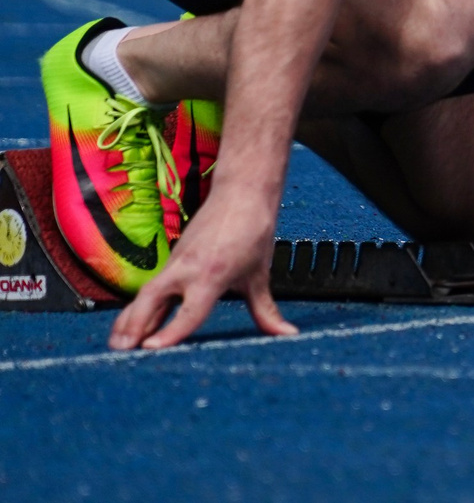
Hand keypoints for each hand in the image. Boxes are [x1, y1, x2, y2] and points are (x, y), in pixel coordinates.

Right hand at [108, 189, 295, 350]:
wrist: (242, 193)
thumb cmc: (252, 231)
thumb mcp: (260, 275)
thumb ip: (266, 310)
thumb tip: (287, 334)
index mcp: (212, 274)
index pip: (190, 310)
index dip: (171, 331)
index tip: (151, 348)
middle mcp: (187, 269)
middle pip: (152, 299)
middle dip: (135, 325)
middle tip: (122, 351)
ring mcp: (175, 263)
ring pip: (145, 293)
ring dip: (129, 318)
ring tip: (115, 345)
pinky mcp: (171, 261)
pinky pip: (150, 288)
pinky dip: (138, 307)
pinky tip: (128, 325)